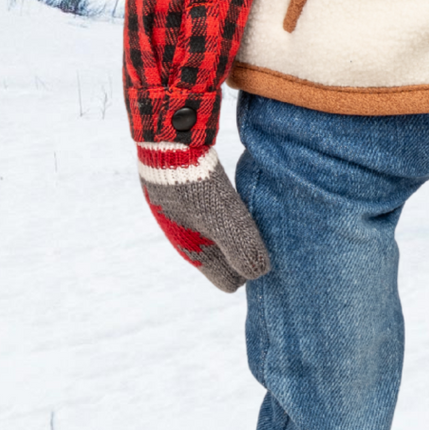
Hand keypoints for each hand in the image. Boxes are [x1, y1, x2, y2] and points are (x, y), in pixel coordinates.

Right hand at [138, 146, 270, 292]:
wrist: (167, 148)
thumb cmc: (197, 187)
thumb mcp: (224, 219)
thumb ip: (241, 248)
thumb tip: (259, 273)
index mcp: (195, 254)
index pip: (229, 282)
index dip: (247, 270)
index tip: (261, 250)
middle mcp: (186, 241)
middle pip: (224, 261)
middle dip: (242, 252)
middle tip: (260, 232)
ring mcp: (182, 220)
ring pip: (217, 238)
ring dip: (233, 231)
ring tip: (249, 213)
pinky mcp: (182, 200)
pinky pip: (209, 218)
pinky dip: (222, 215)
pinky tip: (231, 199)